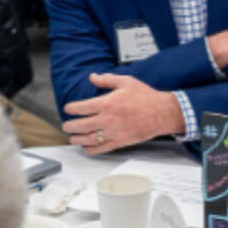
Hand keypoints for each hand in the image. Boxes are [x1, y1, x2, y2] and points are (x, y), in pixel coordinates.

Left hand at [62, 73, 185, 153]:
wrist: (161, 113)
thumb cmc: (145, 97)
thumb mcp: (126, 81)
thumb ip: (107, 79)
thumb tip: (92, 77)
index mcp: (107, 103)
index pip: (81, 108)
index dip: (71, 109)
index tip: (68, 109)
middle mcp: (107, 119)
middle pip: (81, 125)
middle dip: (70, 126)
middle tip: (66, 126)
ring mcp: (113, 132)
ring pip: (89, 139)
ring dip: (77, 139)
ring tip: (72, 138)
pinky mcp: (120, 142)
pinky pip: (101, 149)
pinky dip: (91, 150)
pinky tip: (86, 148)